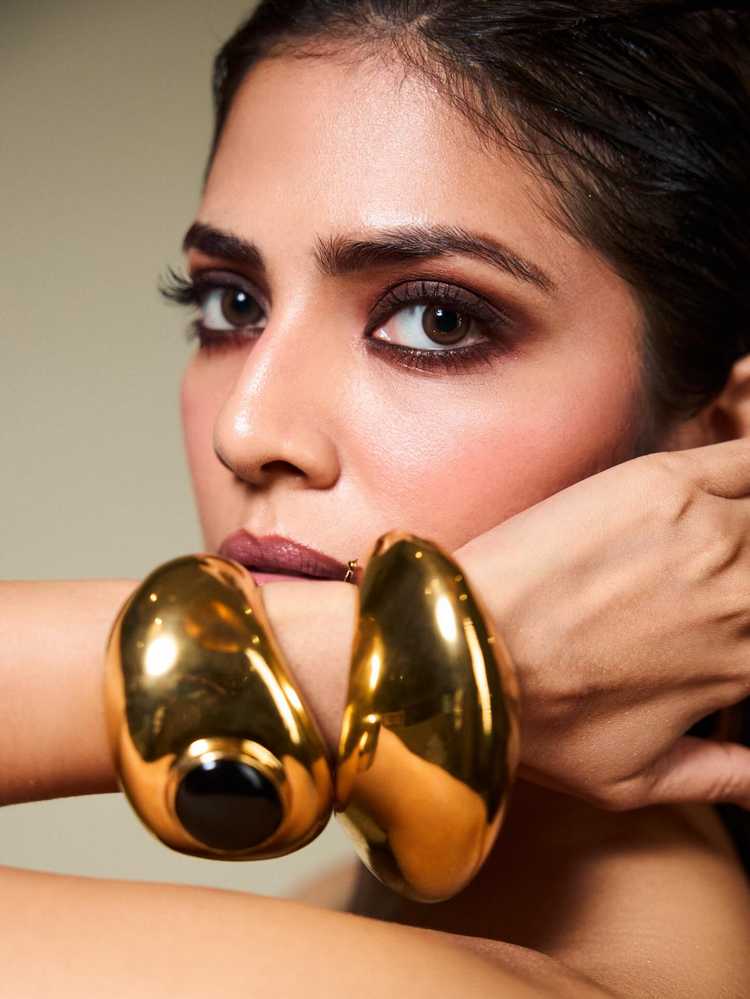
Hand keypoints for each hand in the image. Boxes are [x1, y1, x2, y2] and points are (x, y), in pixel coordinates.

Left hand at [456, 437, 749, 810]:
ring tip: (716, 541)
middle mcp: (747, 595)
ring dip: (748, 526)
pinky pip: (748, 458)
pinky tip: (734, 486)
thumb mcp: (636, 780)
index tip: (734, 612)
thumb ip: (723, 779)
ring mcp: (710, 532)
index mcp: (747, 665)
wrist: (461, 650)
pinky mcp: (662, 482)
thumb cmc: (536, 720)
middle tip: (721, 579)